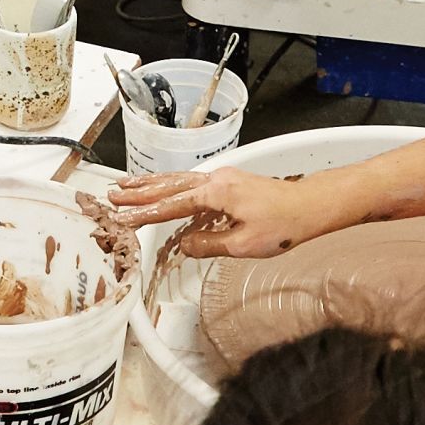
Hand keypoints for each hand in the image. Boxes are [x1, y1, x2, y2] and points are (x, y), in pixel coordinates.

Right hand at [106, 165, 347, 260]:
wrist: (311, 206)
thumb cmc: (283, 224)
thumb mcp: (244, 244)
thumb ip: (208, 244)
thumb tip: (184, 245)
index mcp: (216, 193)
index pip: (172, 204)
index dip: (146, 213)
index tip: (123, 219)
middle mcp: (216, 180)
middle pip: (169, 185)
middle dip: (140, 191)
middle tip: (113, 195)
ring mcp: (222, 179)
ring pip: (179, 180)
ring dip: (152, 184)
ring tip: (127, 186)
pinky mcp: (229, 184)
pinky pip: (192, 183)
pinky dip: (171, 186)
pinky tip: (164, 190)